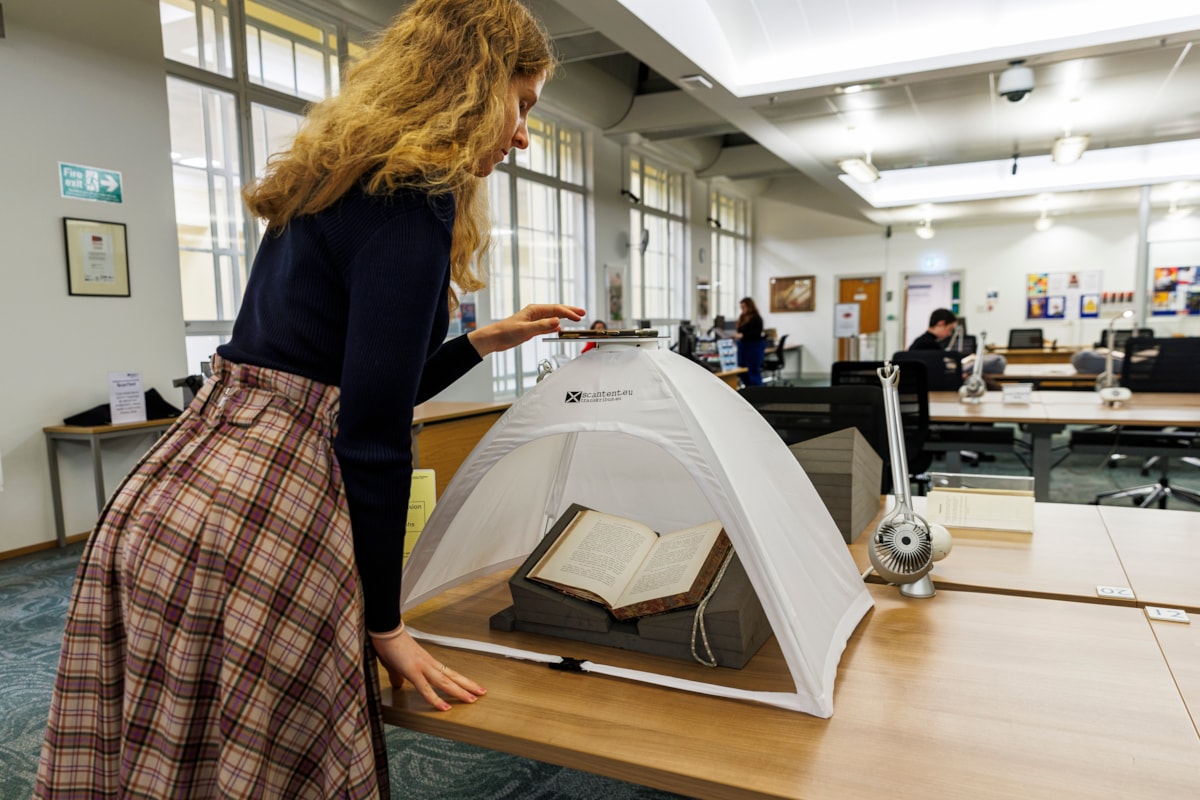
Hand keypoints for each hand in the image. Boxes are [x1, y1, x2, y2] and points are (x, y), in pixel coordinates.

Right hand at [371, 628, 485, 711]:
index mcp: (426, 661)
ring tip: (472, 699)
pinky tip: (445, 707)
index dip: (460, 680)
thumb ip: (398, 676)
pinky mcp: (412, 671)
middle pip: (452, 676)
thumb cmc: (389, 644)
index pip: (448, 672)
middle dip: (468, 685)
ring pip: (445, 682)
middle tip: (482, 692)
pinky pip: (426, 688)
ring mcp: (422, 666)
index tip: (471, 686)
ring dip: (460, 691)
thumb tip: (398, 685)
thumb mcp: (395, 664)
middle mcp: (428, 663)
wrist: (384, 630)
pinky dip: (436, 699)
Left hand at [468, 304, 584, 356]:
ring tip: (575, 318)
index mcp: (534, 310)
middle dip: (570, 311)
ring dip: (564, 318)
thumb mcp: (525, 329)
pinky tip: (559, 328)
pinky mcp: (532, 328)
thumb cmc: (505, 331)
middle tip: (583, 313)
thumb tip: (557, 321)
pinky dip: (555, 326)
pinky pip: (547, 325)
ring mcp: (534, 320)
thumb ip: (542, 326)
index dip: (568, 313)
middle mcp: (535, 313)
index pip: (556, 310)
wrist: (494, 338)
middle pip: (557, 310)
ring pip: (553, 317)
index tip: (578, 317)